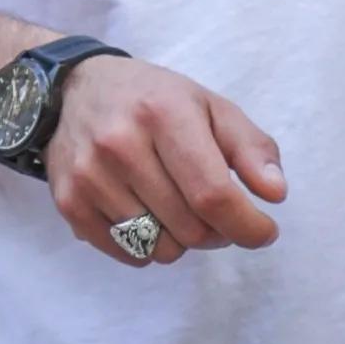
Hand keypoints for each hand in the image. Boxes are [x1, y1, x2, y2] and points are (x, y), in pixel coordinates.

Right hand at [45, 57, 285, 263]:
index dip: (247, 225)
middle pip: (190, 228)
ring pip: (159, 249)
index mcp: (164, 114)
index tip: (264, 232)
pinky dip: (148, 246)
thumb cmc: (155, 99)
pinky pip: (127, 254)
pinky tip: (147, 214)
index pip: (212, 193)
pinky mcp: (69, 201)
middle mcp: (121, 145)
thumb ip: (251, 148)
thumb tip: (275, 193)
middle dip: (217, 231)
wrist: (76, 89)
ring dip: (182, 240)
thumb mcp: (211, 106)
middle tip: (215, 210)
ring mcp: (90, 176)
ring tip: (178, 207)